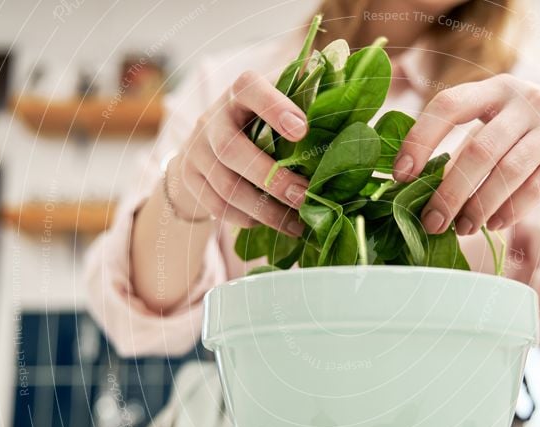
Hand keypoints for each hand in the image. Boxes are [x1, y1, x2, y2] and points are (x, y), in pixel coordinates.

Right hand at [169, 70, 309, 235]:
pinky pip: (220, 207)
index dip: (274, 107)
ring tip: (298, 224)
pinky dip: (249, 219)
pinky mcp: (191, 180)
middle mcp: (213, 119)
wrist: (203, 150)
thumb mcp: (275, 107)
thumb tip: (348, 95)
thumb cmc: (257, 125)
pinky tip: (274, 224)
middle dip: (273, 178)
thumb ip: (304, 100)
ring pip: (227, 186)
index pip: (249, 88)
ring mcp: (197, 151)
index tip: (303, 130)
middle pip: (233, 150)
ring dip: (266, 210)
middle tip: (305, 197)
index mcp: (239, 94)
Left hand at [392, 74, 539, 234]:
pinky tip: (493, 225)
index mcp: (493, 89)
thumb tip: (416, 191)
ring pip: (508, 172)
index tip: (400, 175)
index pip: (448, 106)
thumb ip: (463, 147)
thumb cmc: (523, 133)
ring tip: (462, 228)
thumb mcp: (496, 124)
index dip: (420, 140)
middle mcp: (524, 100)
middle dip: (450, 192)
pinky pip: (536, 188)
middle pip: (479, 150)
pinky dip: (510, 211)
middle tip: (432, 222)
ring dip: (479, 206)